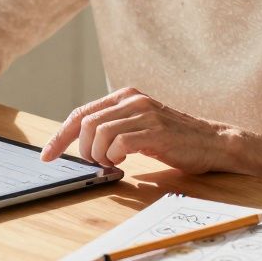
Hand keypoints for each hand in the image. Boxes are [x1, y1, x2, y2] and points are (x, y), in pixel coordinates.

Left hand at [39, 87, 229, 171]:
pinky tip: (124, 162)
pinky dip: (114, 157)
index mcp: (125, 97)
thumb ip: (113, 129)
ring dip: (99, 155)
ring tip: (112, 163)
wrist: (213, 143)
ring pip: (99, 132)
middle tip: (97, 163)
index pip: (81, 113)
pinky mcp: (156, 131)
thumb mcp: (139, 127)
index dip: (60, 136)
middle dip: (83, 150)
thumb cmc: (174, 140)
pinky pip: (120, 143)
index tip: (48, 155)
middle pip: (86, 123)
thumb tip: (81, 146)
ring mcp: (145, 114)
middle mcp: (133, 101)